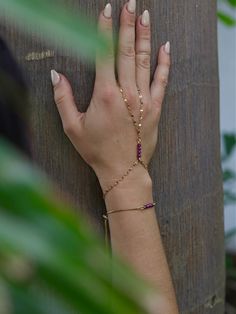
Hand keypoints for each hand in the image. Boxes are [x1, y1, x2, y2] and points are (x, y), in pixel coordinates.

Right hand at [51, 0, 170, 190]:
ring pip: (145, 61)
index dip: (105, 30)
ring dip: (145, 36)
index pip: (104, 53)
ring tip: (146, 16)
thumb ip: (63, 99)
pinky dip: (164, 63)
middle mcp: (127, 92)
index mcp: (105, 94)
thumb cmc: (97, 150)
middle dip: (128, 25)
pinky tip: (166, 47)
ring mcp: (144, 99)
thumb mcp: (72, 127)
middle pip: (127, 51)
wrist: (123, 170)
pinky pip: (162, 80)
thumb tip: (56, 76)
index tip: (107, 11)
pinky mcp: (156, 108)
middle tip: (131, 4)